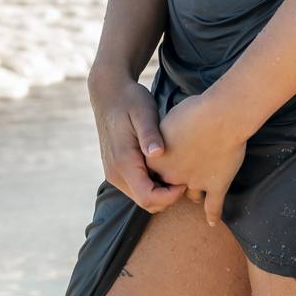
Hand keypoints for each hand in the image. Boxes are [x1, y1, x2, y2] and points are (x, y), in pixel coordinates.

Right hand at [89, 69, 187, 214]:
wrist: (109, 94)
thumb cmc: (130, 100)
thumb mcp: (143, 111)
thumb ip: (150, 134)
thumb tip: (157, 154)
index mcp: (123, 162)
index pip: (147, 197)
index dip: (170, 196)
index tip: (186, 181)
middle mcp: (115, 173)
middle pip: (146, 202)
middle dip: (168, 196)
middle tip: (186, 176)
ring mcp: (114, 173)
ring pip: (142, 197)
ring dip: (161, 191)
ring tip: (178, 170)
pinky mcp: (117, 170)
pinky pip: (137, 187)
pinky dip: (153, 184)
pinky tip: (166, 166)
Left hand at [148, 91, 247, 227]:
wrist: (221, 116)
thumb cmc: (194, 111)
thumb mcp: (169, 118)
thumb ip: (164, 134)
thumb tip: (164, 138)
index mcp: (156, 159)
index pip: (151, 172)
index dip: (159, 168)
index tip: (164, 162)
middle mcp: (171, 174)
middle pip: (168, 186)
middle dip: (174, 183)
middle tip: (180, 175)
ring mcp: (194, 182)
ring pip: (191, 195)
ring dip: (193, 193)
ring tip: (196, 192)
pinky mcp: (216, 185)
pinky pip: (213, 205)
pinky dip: (213, 214)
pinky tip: (212, 221)